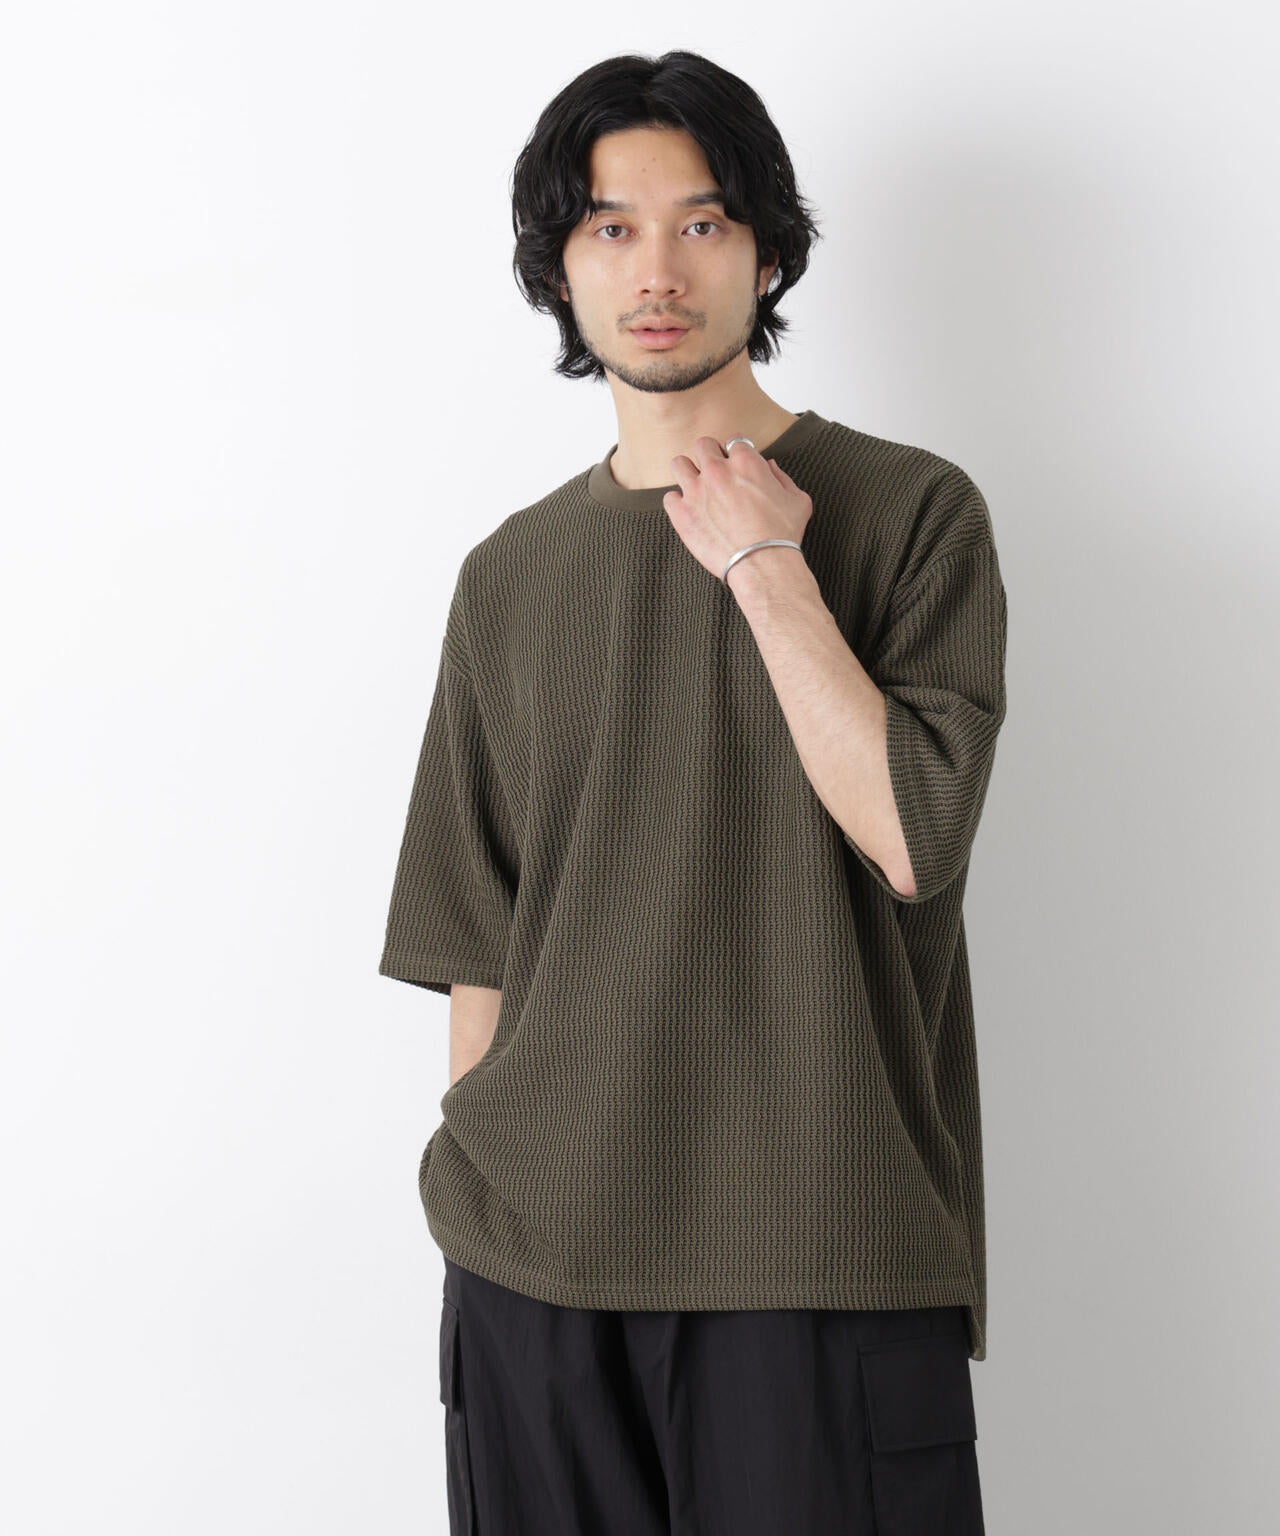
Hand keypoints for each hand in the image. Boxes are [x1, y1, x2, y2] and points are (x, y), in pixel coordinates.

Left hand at [663, 434, 812, 588]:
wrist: (763, 565)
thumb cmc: (782, 535)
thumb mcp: (797, 500)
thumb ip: (782, 477)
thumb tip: (769, 466)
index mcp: (746, 462)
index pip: (734, 440)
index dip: (735, 453)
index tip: (736, 466)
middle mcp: (718, 471)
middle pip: (702, 445)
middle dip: (709, 456)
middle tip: (715, 474)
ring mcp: (696, 491)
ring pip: (679, 464)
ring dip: (687, 473)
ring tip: (696, 488)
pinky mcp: (682, 514)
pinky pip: (669, 497)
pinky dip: (678, 503)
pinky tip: (690, 512)